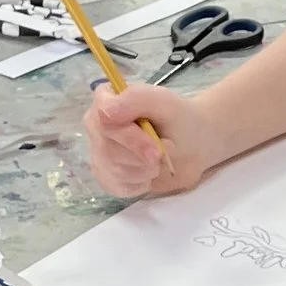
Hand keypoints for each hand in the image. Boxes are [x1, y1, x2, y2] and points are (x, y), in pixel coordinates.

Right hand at [84, 81, 216, 198]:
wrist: (190, 147)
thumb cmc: (178, 120)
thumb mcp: (165, 103)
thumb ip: (137, 99)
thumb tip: (105, 112)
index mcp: (106, 98)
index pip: (102, 119)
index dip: (128, 137)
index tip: (155, 147)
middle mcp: (96, 124)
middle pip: (107, 148)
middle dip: (141, 155)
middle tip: (162, 154)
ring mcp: (98, 152)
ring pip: (113, 170)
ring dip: (144, 169)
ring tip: (158, 160)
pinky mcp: (105, 176)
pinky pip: (117, 187)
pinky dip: (140, 183)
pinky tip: (149, 172)